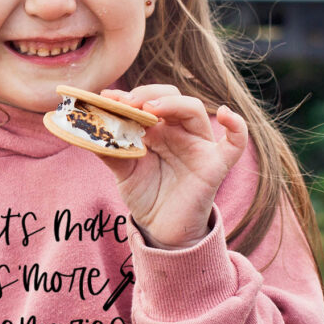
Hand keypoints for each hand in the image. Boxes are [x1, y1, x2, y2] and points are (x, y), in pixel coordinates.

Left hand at [99, 85, 247, 248]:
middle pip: (171, 96)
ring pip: (193, 110)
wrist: (161, 229)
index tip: (107, 97)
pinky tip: (225, 115)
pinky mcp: (215, 165)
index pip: (147, 99)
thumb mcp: (122, 170)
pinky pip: (235, 143)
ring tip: (150, 109)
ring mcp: (198, 145)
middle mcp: (178, 130)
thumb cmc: (145, 195)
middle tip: (126, 103)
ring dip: (172, 103)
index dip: (129, 96)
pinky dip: (237, 126)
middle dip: (147, 95)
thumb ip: (109, 149)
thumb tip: (87, 130)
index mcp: (156, 128)